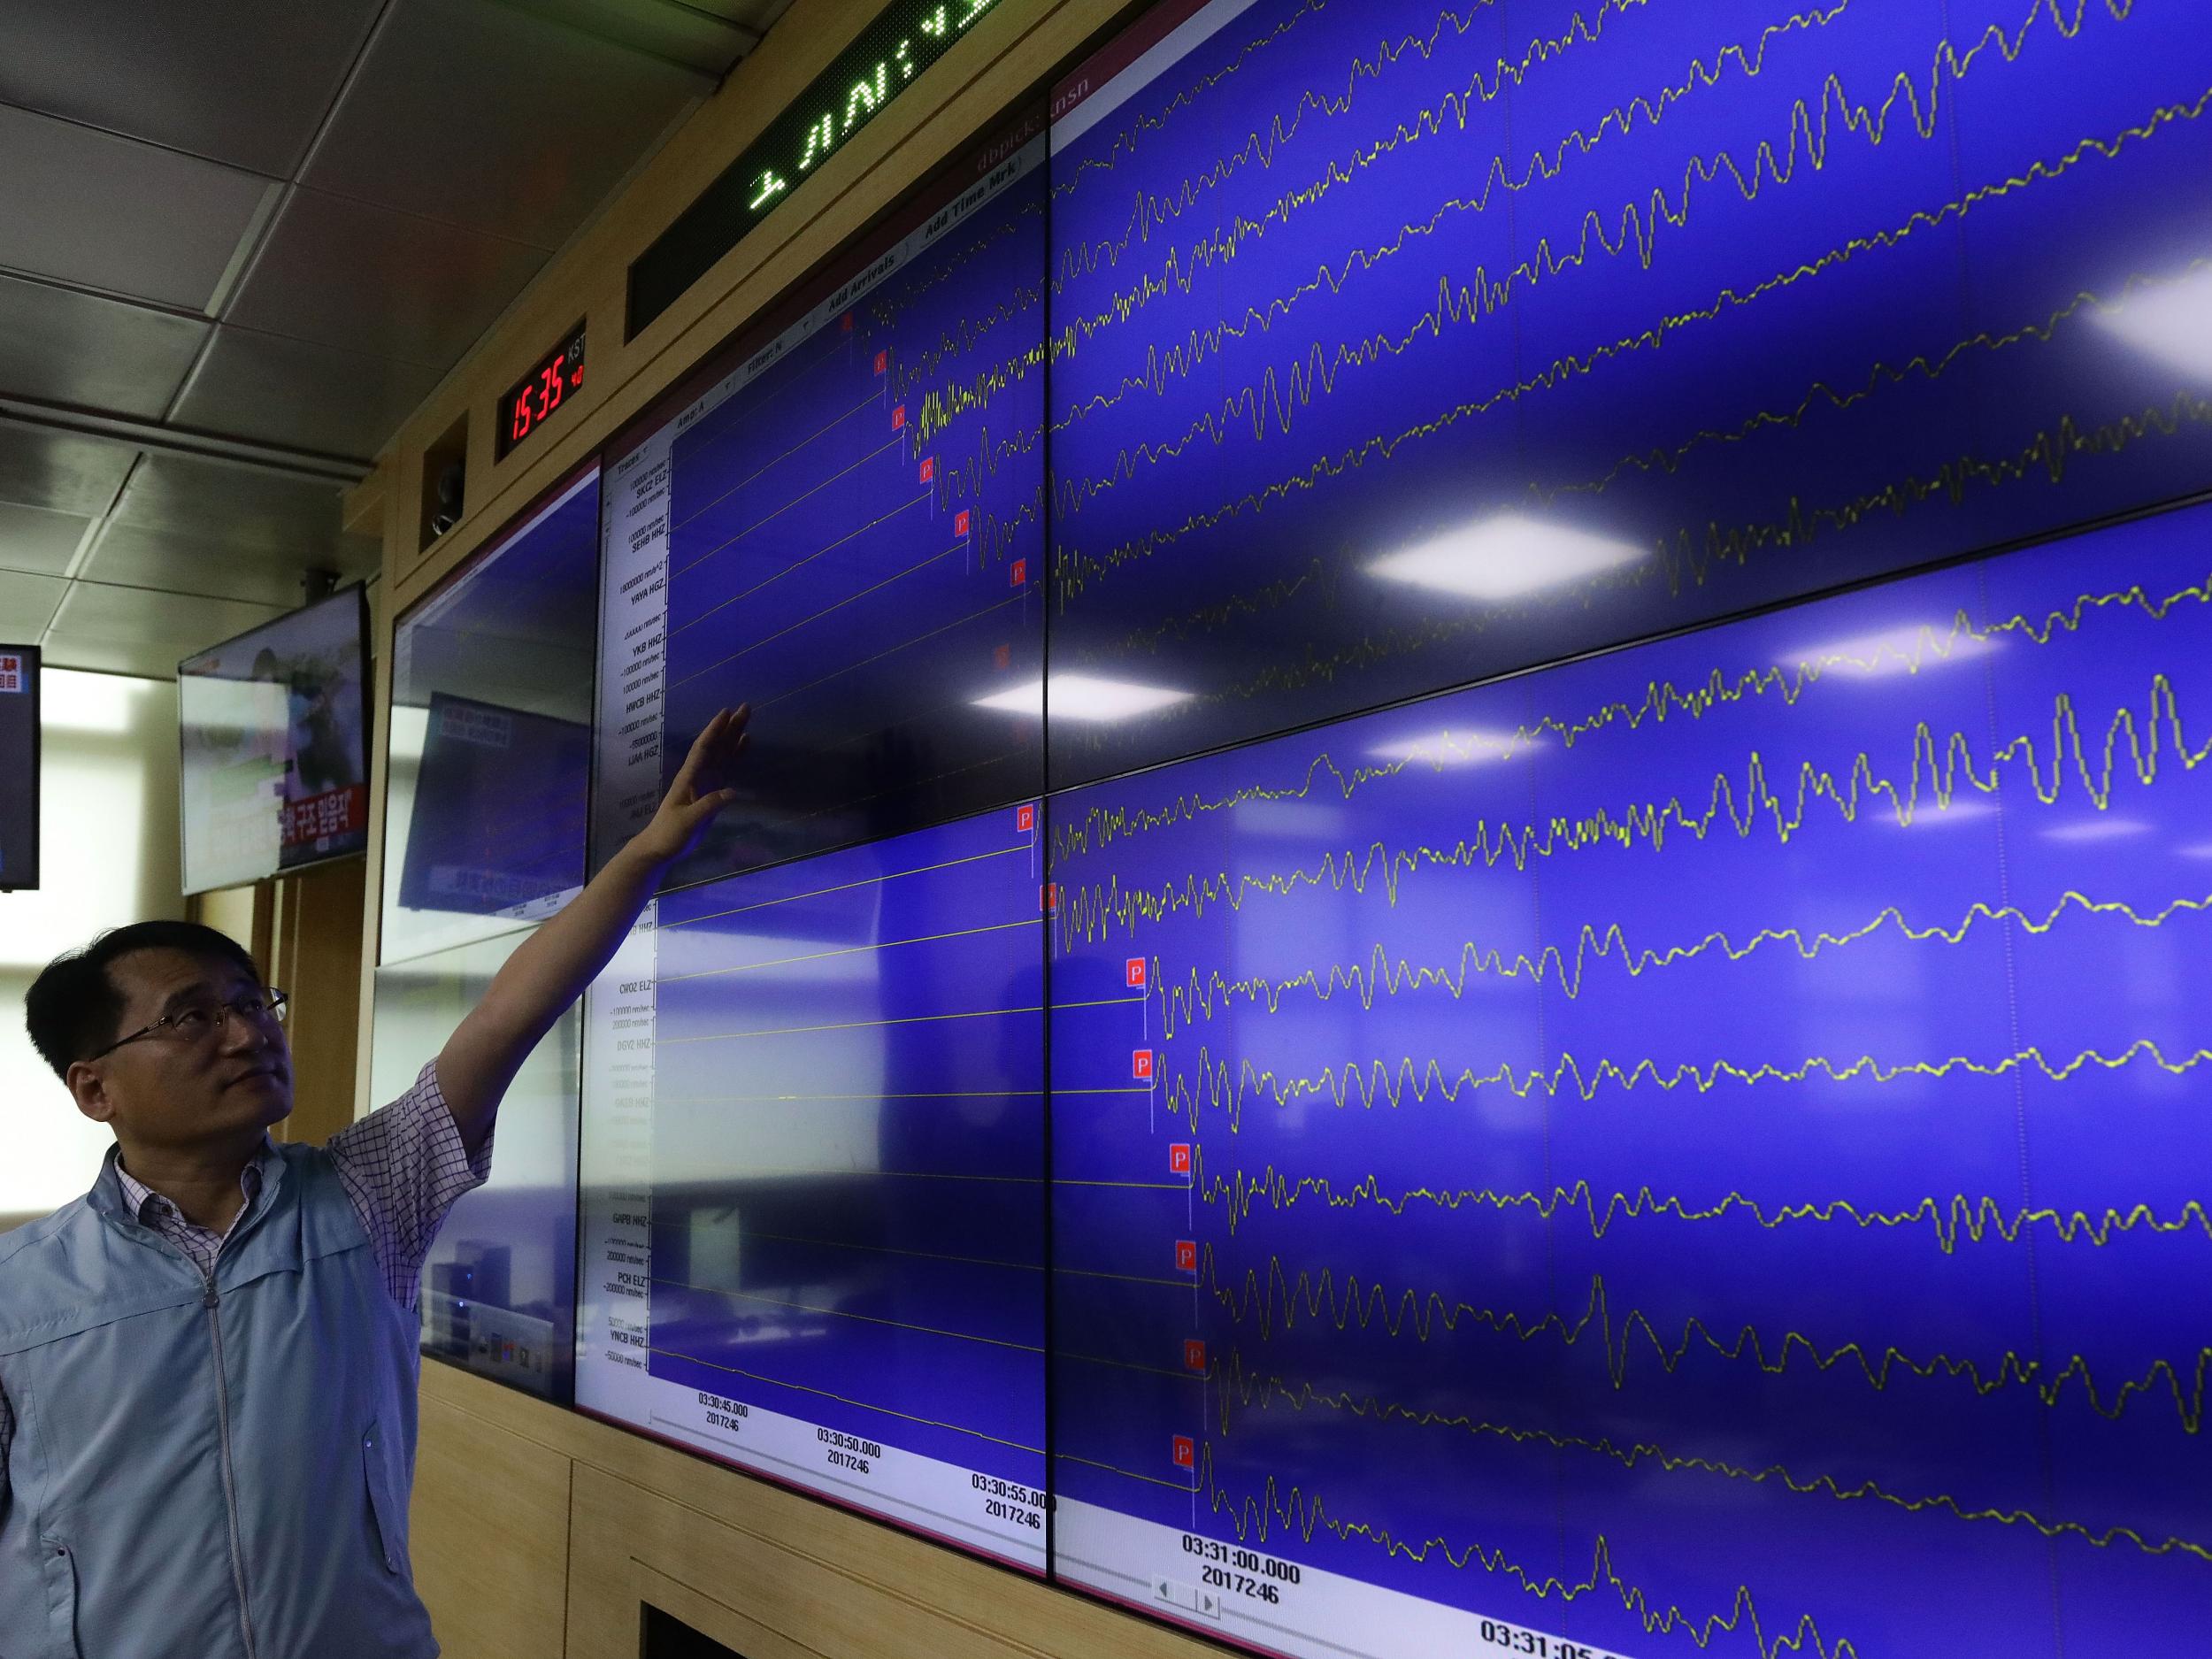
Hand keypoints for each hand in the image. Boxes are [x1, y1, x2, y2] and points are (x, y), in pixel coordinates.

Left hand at [631, 706, 750, 866]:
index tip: (726, 713)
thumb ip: (708, 806)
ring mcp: (704, 782)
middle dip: (729, 727)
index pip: (702, 749)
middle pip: (715, 746)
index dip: (714, 731)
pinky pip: (725, 767)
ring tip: (747, 720)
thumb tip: (732, 792)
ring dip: (733, 736)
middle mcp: (697, 775)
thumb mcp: (688, 821)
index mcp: (688, 778)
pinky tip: (744, 745)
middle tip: (746, 708)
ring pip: (721, 753)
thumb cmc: (669, 834)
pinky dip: (735, 754)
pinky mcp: (710, 792)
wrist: (659, 847)